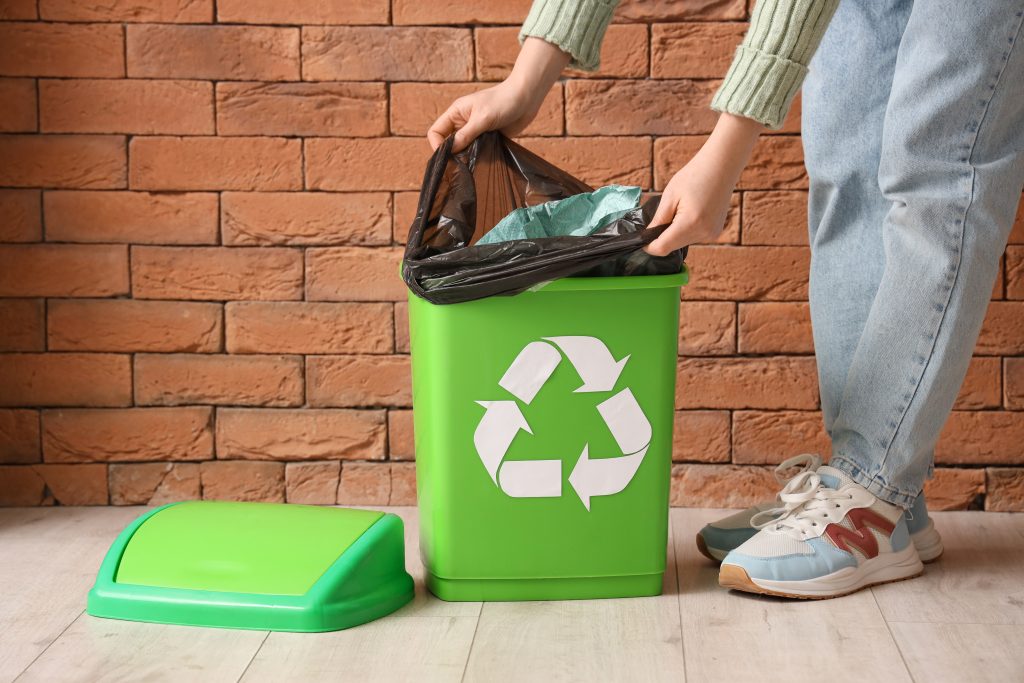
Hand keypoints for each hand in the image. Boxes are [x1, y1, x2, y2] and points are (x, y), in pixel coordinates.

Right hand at [427, 37, 570, 152]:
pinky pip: (478, 152)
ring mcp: (475, 131)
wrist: (527, 97)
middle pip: (448, 143)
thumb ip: (466, 135)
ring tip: (474, 162)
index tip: (448, 157)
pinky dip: (479, 157)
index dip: (438, 145)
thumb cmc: (503, 101)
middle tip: (462, 163)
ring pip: (463, 149)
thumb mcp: (482, 118)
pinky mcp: (488, 139)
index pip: (436, 132)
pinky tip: (485, 161)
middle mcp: (463, 123)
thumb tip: (450, 152)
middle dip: (452, 154)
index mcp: (456, 113)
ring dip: (467, 157)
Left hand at [645, 113, 763, 255]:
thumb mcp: (670, 196)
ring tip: (678, 210)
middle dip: (661, 237)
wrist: (722, 166)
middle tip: (659, 218)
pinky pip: (693, 238)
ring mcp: (712, 234)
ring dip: (674, 234)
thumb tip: (647, 237)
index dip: (649, 247)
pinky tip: (688, 213)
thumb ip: (657, 220)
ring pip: (682, 243)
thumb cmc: (694, 175)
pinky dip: (685, 231)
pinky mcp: (715, 233)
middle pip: (672, 247)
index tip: (641, 240)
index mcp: (690, 223)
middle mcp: (703, 233)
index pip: (662, 248)